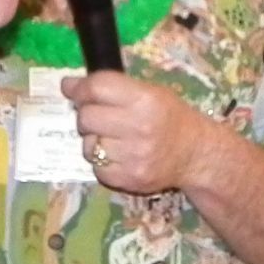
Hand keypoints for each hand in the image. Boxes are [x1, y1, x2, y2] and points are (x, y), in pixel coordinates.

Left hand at [62, 70, 212, 195]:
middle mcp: (139, 127)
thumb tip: (67, 85)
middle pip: (87, 117)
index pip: (97, 88)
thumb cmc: (169, 117)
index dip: (80, 88)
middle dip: (87, 115)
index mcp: (145, 99)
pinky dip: (101, 162)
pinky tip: (117, 156)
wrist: (195, 154)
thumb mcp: (149, 92)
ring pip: (88, 146)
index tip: (73, 89)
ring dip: (94, 140)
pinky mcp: (129, 179)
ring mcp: (133, 157)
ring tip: (112, 138)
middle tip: (99, 116)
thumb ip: (111, 86)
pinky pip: (96, 169)